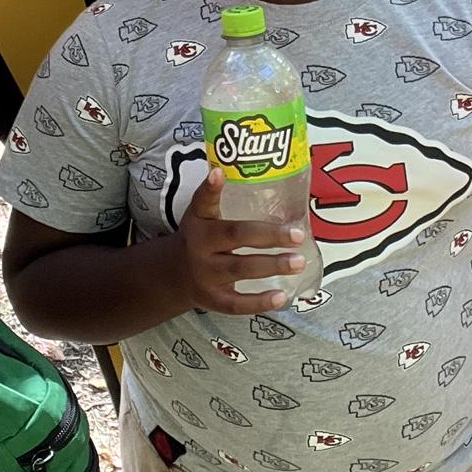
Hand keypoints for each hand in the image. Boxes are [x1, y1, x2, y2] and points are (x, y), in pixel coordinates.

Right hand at [174, 166, 307, 313]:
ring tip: (298, 262)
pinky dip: (259, 302)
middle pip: (235, 237)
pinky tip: (281, 296)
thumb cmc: (197, 237)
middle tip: (298, 234)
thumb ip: (214, 196)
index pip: (203, 203)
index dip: (210, 188)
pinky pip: (237, 303)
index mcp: (199, 222)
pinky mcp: (213, 300)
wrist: (173, 275)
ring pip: (240, 269)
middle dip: (269, 236)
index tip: (218, 172)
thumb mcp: (199, 215)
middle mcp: (200, 247)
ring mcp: (206, 275)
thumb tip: (233, 167)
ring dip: (272, 265)